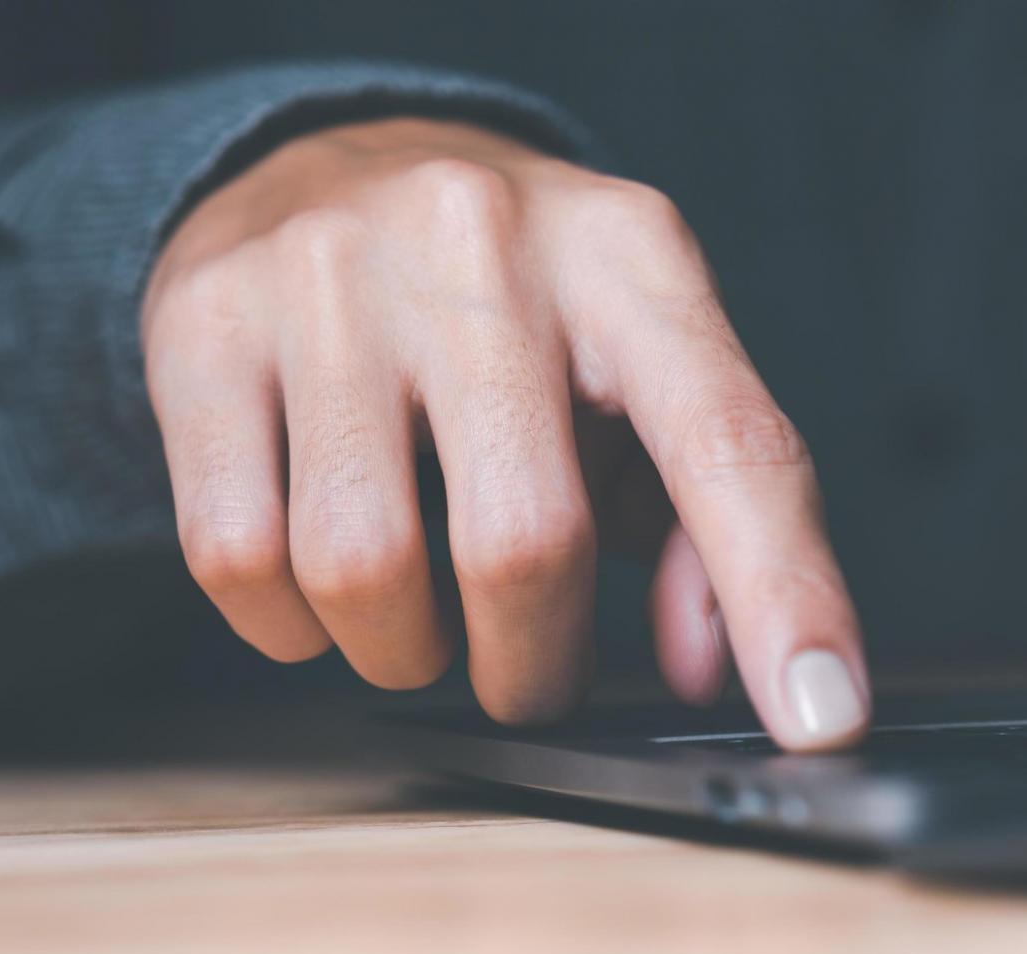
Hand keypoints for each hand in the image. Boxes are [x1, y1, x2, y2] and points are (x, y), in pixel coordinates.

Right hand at [142, 117, 868, 749]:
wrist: (327, 160)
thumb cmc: (512, 301)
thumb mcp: (634, 363)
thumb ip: (697, 513)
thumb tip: (705, 666)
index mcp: (628, 256)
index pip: (728, 441)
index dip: (783, 595)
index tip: (822, 720)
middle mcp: (481, 246)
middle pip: (523, 543)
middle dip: (529, 666)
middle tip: (523, 671)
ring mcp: (329, 278)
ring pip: (362, 568)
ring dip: (403, 655)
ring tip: (417, 620)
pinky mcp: (204, 326)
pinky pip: (236, 559)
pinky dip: (290, 629)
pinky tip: (318, 591)